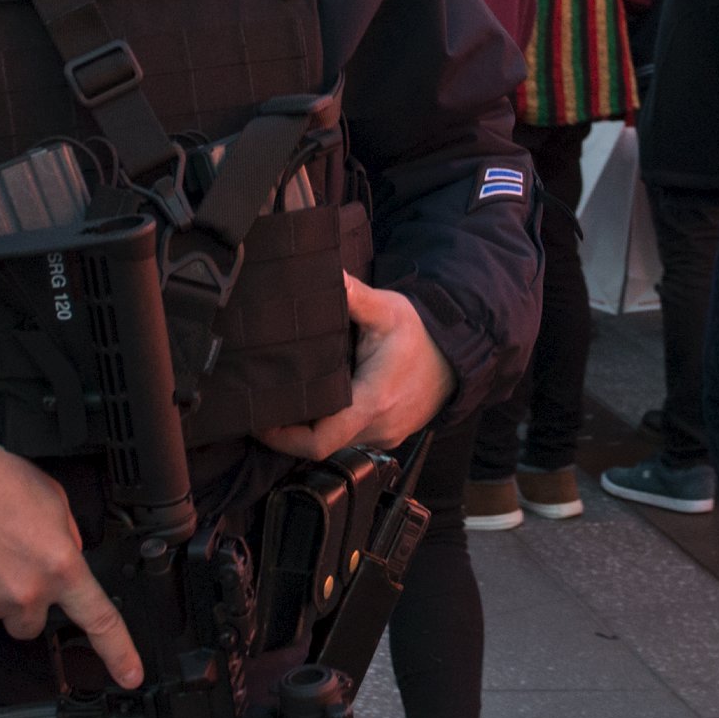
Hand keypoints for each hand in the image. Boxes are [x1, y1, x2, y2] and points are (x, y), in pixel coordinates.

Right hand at [0, 432, 143, 687]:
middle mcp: (23, 592)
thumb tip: (67, 556)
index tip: (129, 675)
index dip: (119, 653)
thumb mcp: (51, 499)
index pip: (99, 619)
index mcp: (58, 565)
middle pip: (31, 625)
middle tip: (11, 564)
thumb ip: (67, 537)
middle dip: (25, 603)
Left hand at [257, 276, 455, 461]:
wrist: (459, 355)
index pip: (319, 441)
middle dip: (289, 429)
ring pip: (336, 443)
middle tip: (261, 404)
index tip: (259, 419)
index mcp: (372, 401)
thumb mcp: (387, 309)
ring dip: (311, 426)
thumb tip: (326, 274)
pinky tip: (319, 402)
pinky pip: (351, 438)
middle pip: (320, 444)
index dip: (282, 438)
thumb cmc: (422, 334)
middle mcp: (378, 427)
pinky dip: (332, 424)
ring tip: (286, 400)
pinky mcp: (388, 435)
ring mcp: (384, 436)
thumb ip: (353, 295)